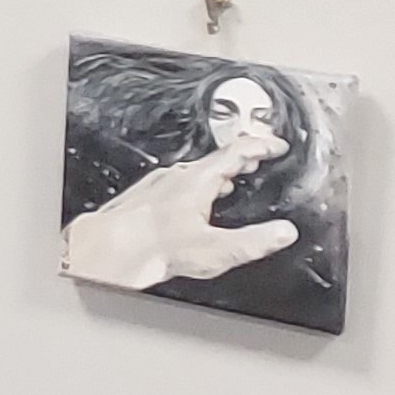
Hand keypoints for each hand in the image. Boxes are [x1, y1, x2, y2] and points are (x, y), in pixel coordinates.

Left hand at [62, 156, 298, 290]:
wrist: (110, 250)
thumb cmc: (154, 247)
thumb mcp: (218, 249)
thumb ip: (255, 241)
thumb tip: (284, 232)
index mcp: (197, 180)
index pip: (235, 152)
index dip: (261, 145)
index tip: (277, 144)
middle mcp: (176, 177)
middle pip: (215, 159)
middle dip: (242, 157)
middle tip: (261, 156)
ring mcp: (159, 185)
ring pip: (196, 172)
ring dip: (220, 172)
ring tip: (235, 177)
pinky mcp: (147, 198)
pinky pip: (180, 183)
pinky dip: (199, 186)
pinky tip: (197, 202)